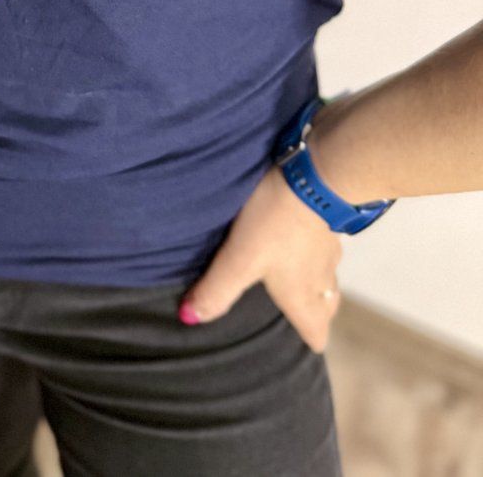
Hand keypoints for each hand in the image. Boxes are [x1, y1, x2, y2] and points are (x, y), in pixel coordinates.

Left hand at [176, 133, 343, 353]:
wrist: (315, 175)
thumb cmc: (276, 224)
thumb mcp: (240, 259)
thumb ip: (216, 290)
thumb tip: (189, 318)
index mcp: (302, 294)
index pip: (317, 330)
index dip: (311, 338)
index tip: (306, 344)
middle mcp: (322, 276)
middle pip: (327, 306)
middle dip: (317, 312)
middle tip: (301, 311)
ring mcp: (330, 247)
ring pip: (328, 275)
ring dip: (315, 280)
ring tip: (296, 274)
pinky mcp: (330, 218)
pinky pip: (325, 244)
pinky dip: (314, 249)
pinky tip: (300, 234)